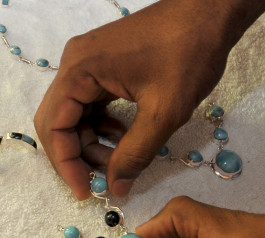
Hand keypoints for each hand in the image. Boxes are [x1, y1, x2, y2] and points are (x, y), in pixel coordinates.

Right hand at [34, 0, 264, 198]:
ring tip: (118, 161)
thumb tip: (116, 188)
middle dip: (76, 156)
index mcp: (79, 70)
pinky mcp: (102, 64)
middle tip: (101, 180)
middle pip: (57, 121)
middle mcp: (74, 64)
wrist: (211, 11)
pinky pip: (89, 103)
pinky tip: (123, 137)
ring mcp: (87, 62)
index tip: (85, 191)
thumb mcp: (164, 112)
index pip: (53, 126)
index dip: (66, 164)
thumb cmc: (189, 53)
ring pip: (73, 115)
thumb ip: (136, 154)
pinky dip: (101, 126)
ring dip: (90, 143)